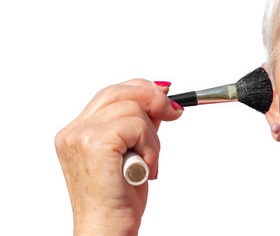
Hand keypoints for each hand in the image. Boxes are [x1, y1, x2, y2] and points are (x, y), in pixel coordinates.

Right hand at [55, 79, 181, 234]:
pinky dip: (150, 145)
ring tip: (149, 162)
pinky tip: (146, 166)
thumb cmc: (118, 199)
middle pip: (117, 92)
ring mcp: (80, 136)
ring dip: (151, 135)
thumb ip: (139, 124)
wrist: (107, 230)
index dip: (140, 89)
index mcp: (77, 131)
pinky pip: (136, 125)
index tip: (165, 95)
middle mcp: (73, 131)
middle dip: (152, 98)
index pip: (110, 93)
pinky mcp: (95, 144)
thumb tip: (160, 99)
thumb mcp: (133, 151)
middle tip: (174, 112)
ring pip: (132, 108)